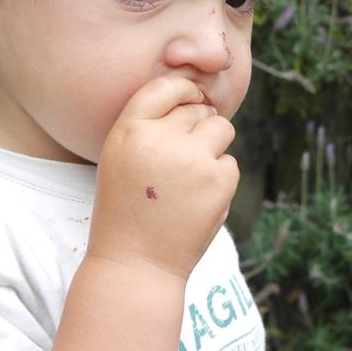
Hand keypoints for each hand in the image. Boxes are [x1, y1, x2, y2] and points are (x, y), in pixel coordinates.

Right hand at [87, 75, 238, 278]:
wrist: (137, 263)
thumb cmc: (126, 210)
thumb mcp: (120, 159)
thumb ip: (150, 126)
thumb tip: (199, 101)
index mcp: (129, 131)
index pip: (164, 87)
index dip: (183, 90)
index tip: (189, 100)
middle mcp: (161, 139)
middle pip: (197, 110)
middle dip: (196, 128)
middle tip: (180, 162)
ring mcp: (193, 160)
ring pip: (221, 128)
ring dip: (213, 145)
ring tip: (192, 176)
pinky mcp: (219, 182)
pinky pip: (231, 162)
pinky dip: (220, 178)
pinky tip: (198, 198)